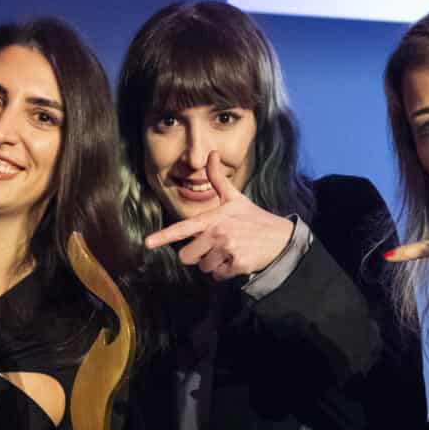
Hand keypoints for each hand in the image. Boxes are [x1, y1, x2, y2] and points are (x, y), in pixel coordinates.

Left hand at [142, 152, 293, 279]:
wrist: (281, 238)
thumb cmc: (254, 219)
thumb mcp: (235, 198)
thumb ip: (218, 179)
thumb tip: (212, 153)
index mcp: (213, 219)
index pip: (184, 228)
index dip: (164, 236)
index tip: (148, 243)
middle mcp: (218, 233)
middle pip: (187, 257)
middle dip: (197, 256)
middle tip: (215, 247)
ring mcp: (228, 250)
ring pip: (204, 268)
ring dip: (214, 264)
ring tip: (230, 252)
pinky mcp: (238, 264)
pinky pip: (218, 276)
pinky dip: (226, 272)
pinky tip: (238, 260)